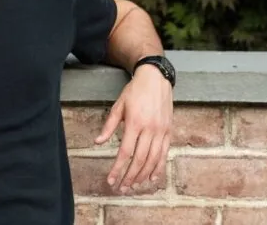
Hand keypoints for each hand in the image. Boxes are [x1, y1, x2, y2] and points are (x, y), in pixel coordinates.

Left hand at [94, 64, 172, 192]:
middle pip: (139, 160)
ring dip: (143, 176)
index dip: (118, 168)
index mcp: (135, 123)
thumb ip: (109, 126)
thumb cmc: (135, 92)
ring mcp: (161, 131)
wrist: (156, 79)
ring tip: (133, 186)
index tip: (111, 179)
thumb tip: (97, 142)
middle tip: (121, 188)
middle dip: (129, 177)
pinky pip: (164, 154)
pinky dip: (159, 168)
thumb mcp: (118, 106)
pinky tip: (152, 178)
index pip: (125, 152)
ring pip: (153, 160)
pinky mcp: (169, 132)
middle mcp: (150, 129)